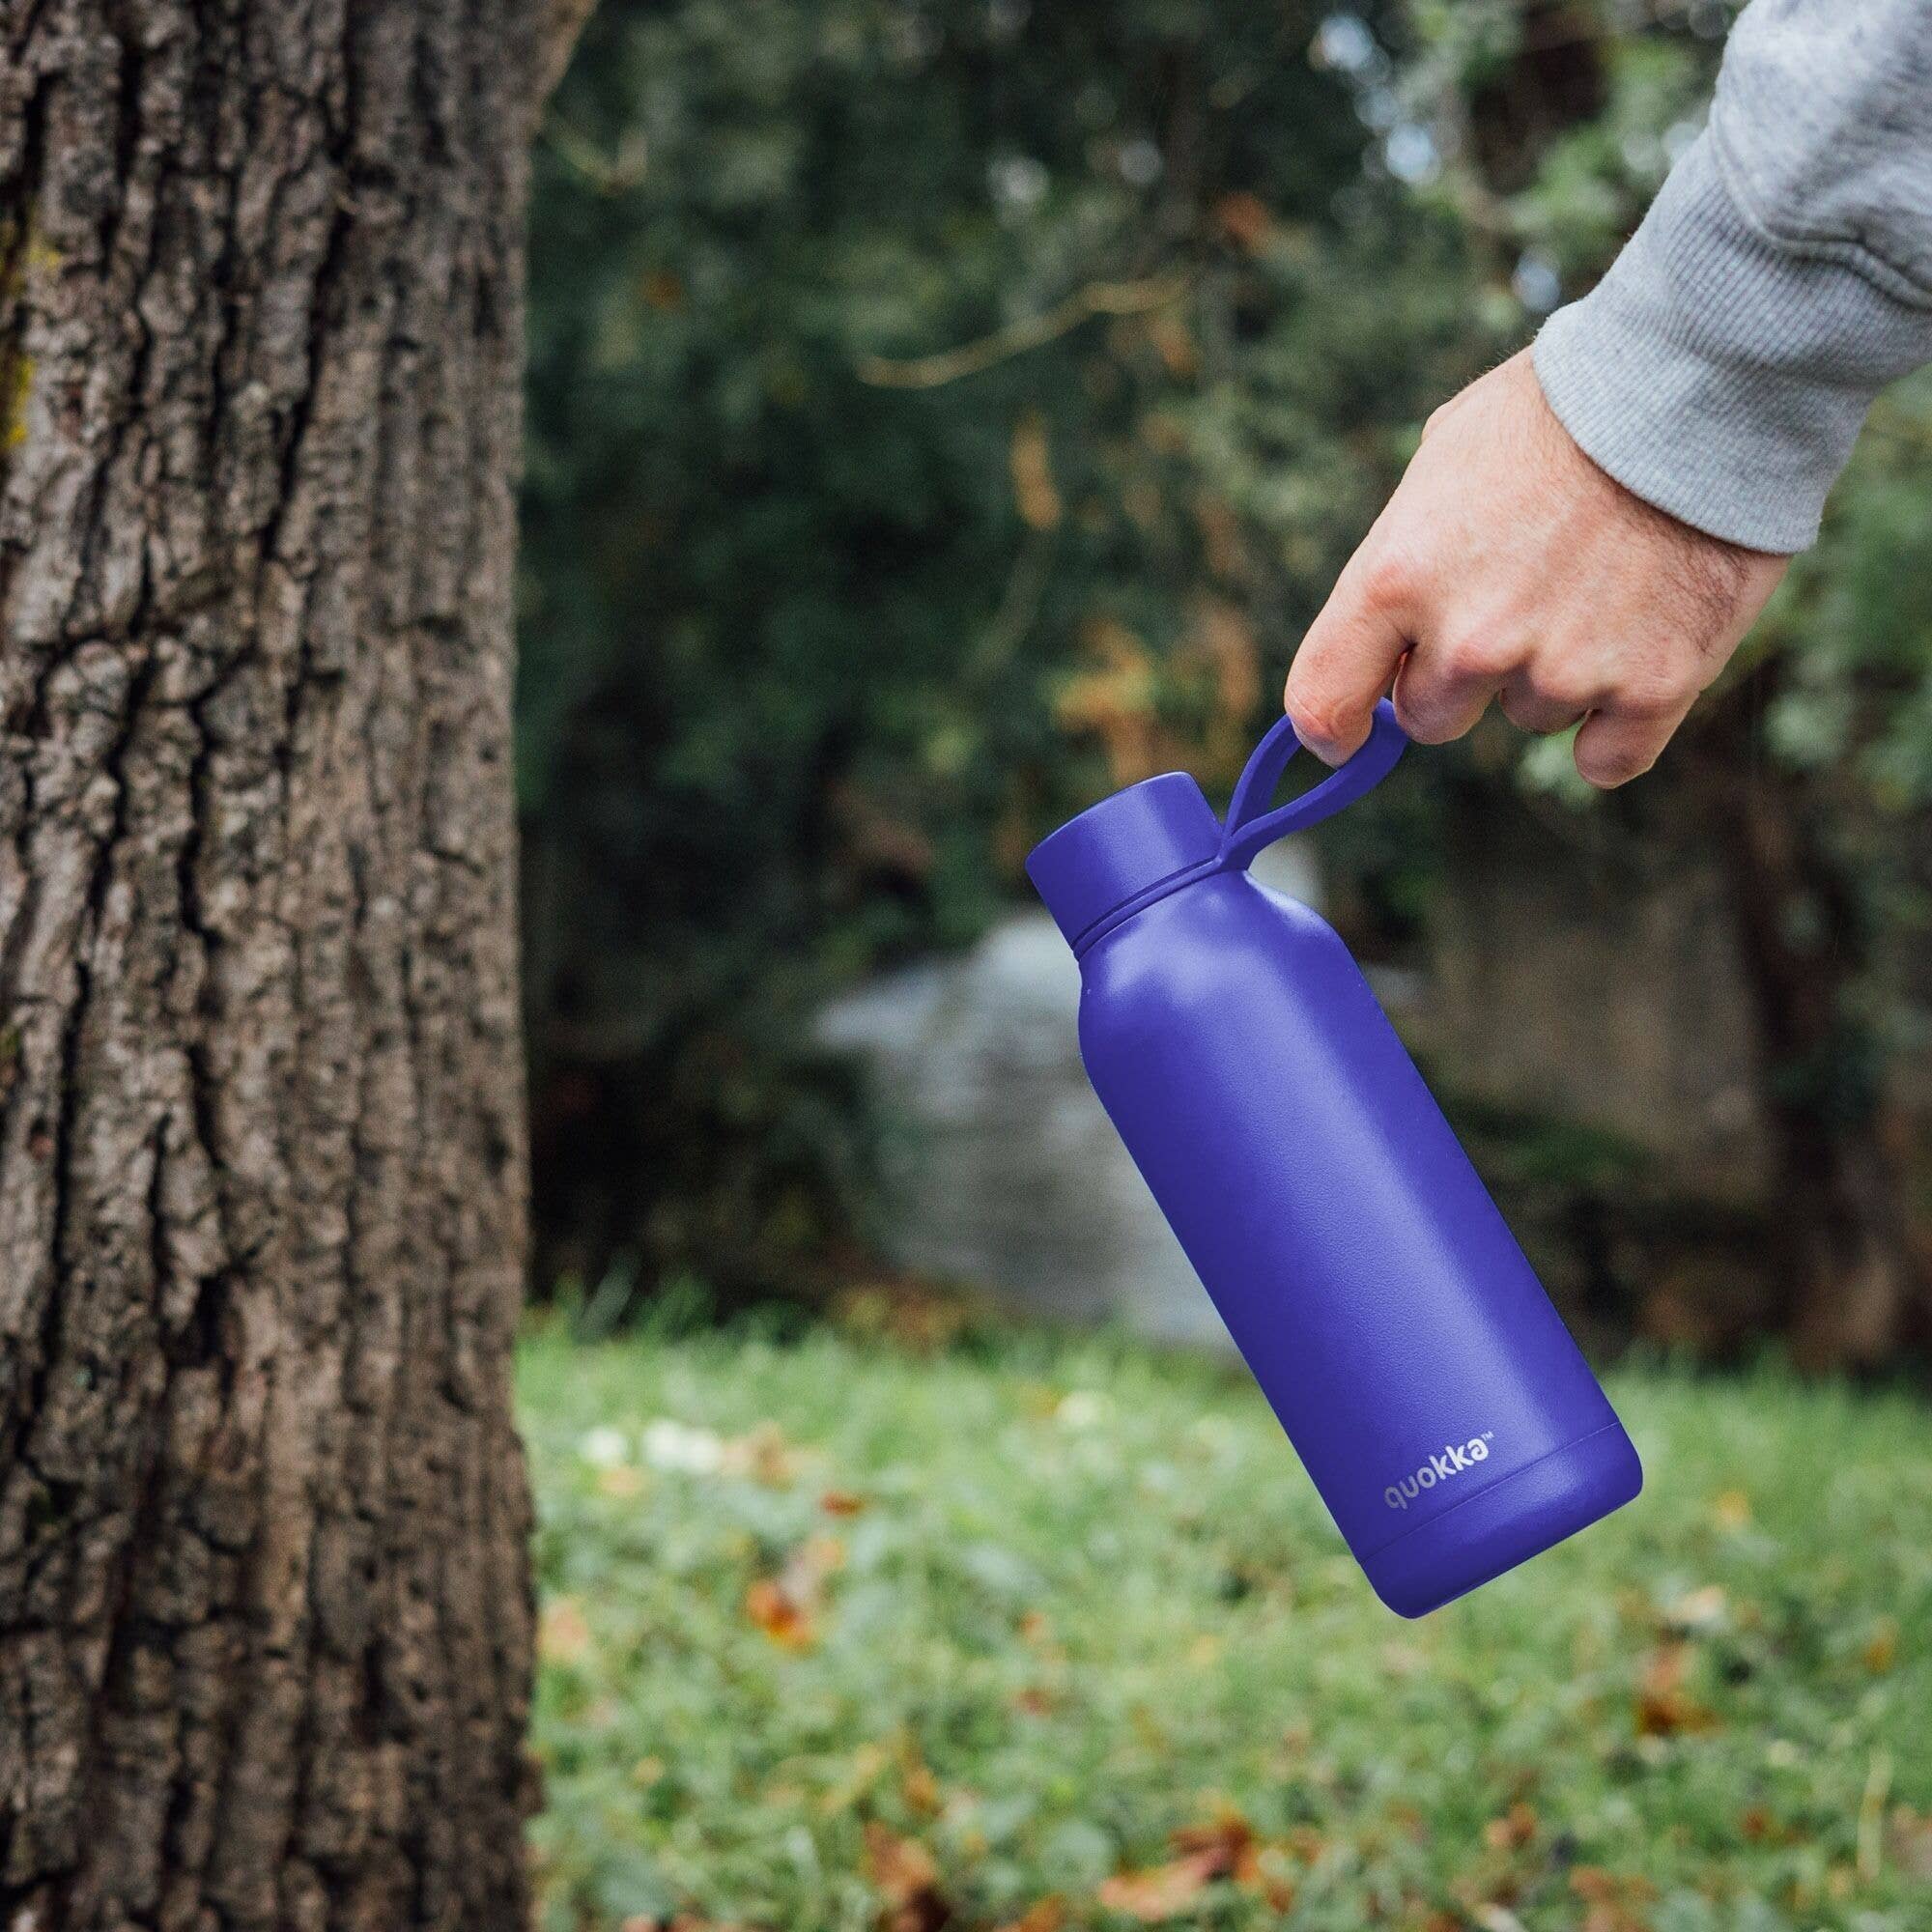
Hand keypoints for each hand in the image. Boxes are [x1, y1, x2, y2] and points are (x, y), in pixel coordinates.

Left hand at [1283, 349, 1788, 786]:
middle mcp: (1471, 641)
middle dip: (1460, 674)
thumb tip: (1386, 645)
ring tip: (1601, 577)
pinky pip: (1607, 758)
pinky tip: (1640, 649)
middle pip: (1433, 718)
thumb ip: (1404, 565)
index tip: (1347, 734)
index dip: (1333, 726)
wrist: (1701, 376)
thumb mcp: (1441, 465)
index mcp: (1397, 578)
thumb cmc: (1560, 409)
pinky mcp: (1652, 688)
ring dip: (1554, 670)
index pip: (1323, 701)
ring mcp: (1562, 670)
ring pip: (1530, 717)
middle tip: (1516, 596)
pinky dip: (1620, 723)